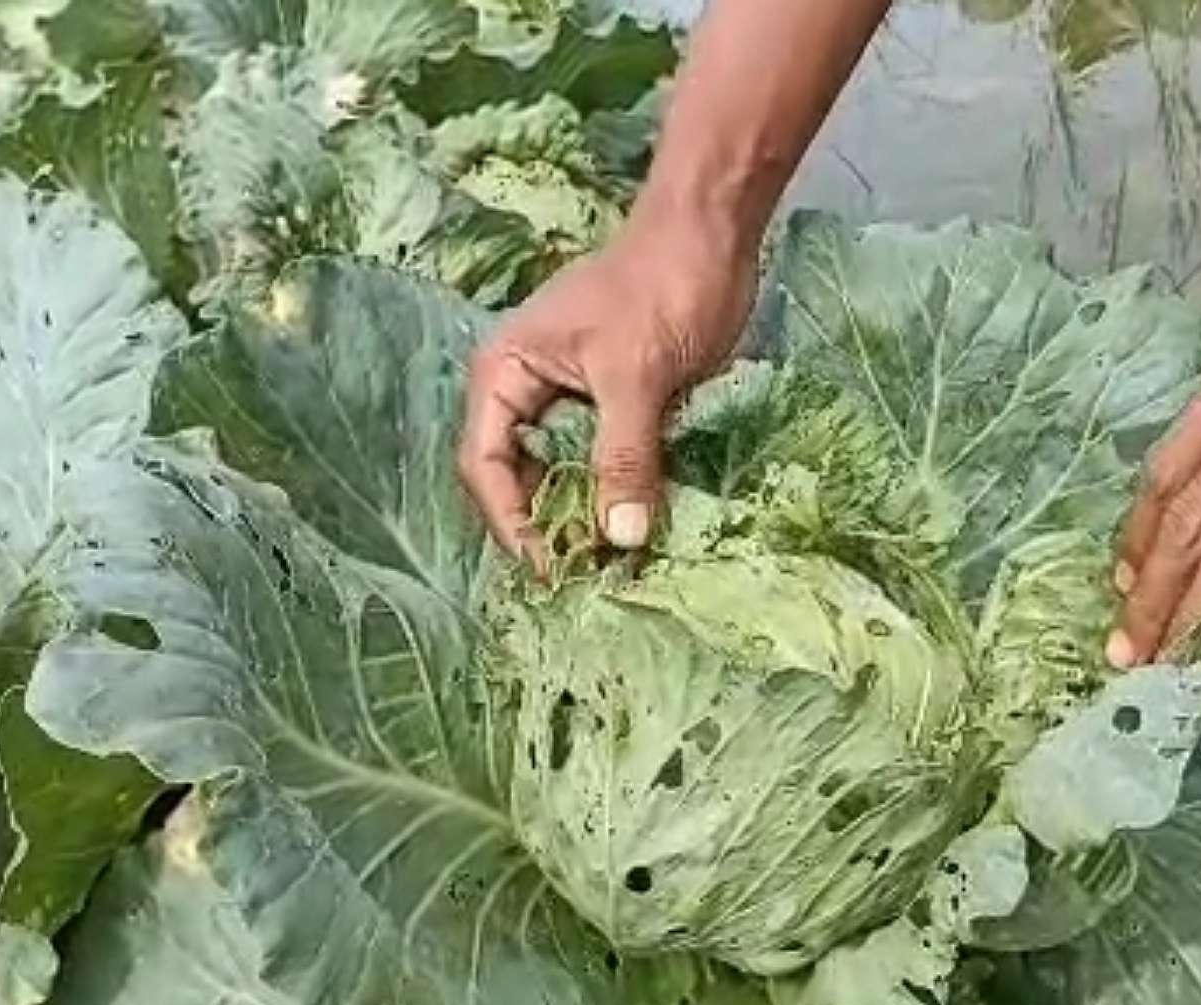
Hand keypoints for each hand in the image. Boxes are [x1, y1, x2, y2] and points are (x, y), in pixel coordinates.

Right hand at [458, 210, 757, 561]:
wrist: (716, 233)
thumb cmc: (662, 284)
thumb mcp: (636, 373)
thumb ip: (624, 455)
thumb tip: (622, 539)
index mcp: (505, 373)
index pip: (484, 464)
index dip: (511, 521)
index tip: (551, 565)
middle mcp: (525, 392)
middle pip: (518, 479)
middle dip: (546, 526)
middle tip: (585, 575)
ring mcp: (569, 402)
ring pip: (562, 476)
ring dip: (585, 518)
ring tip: (613, 565)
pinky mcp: (614, 409)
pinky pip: (604, 465)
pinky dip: (618, 498)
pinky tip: (640, 529)